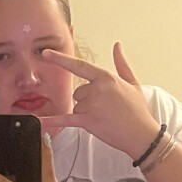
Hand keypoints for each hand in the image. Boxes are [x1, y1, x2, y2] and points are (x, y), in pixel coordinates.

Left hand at [39, 43, 160, 162]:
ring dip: (85, 113)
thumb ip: (121, 64)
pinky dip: (52, 121)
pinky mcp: (88, 121)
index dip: (60, 59)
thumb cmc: (138, 110)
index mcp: (106, 77)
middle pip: (78, 93)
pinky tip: (40, 121)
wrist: (142, 135)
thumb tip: (117, 46)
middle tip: (106, 110)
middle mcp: (96, 89)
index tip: (45, 53)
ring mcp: (91, 105)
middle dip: (87, 101)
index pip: (79, 65)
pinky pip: (66, 119)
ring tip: (104, 118)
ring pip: (76, 107)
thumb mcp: (132, 83)